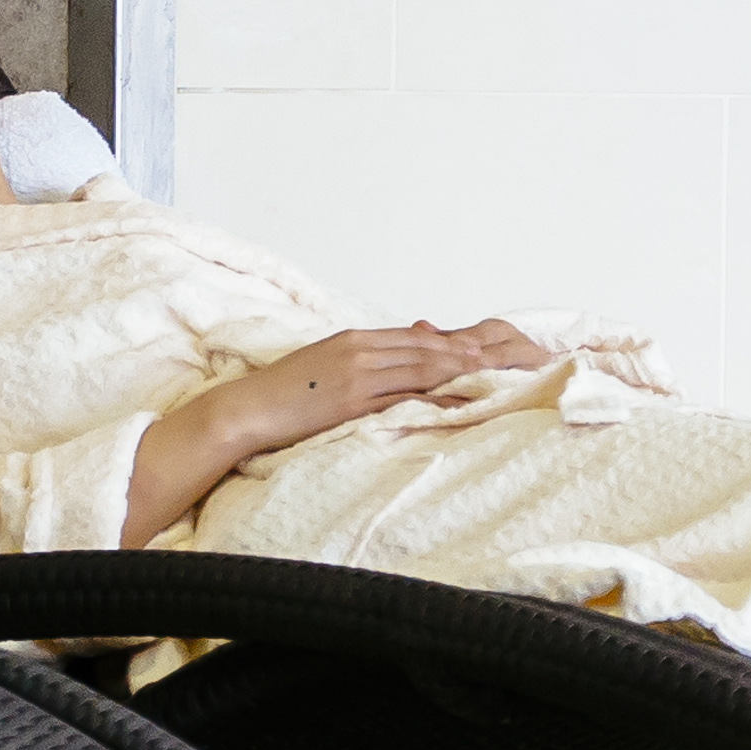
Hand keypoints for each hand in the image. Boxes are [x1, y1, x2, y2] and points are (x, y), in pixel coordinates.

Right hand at [223, 319, 555, 449]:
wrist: (248, 410)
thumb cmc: (285, 394)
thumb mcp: (325, 366)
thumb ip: (361, 360)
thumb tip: (391, 361)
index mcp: (353, 340)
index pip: (412, 339)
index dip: (450, 344)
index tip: (481, 348)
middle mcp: (359, 351)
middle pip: (424, 349)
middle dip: (465, 353)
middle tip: (501, 357)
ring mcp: (357, 376)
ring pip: (419, 370)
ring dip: (458, 372)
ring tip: (492, 374)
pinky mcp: (352, 401)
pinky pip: (402, 398)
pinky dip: (433, 399)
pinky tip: (456, 403)